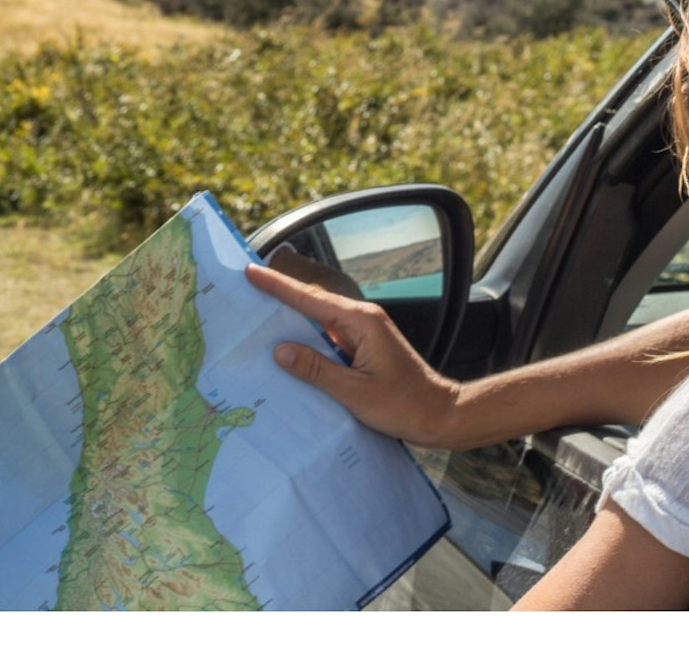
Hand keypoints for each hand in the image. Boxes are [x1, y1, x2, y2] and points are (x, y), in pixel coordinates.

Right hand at [242, 260, 456, 446]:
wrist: (443, 416)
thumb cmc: (405, 406)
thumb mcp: (356, 392)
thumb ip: (316, 370)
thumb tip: (279, 350)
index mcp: (360, 322)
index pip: (309, 300)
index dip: (278, 286)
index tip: (250, 272)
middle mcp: (361, 320)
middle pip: (312, 304)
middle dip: (279, 297)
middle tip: (245, 290)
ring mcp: (364, 334)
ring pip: (319, 322)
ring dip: (291, 321)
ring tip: (258, 319)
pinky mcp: (364, 348)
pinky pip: (329, 338)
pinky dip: (308, 341)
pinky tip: (290, 351)